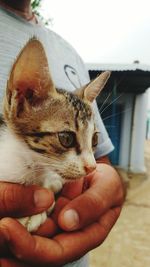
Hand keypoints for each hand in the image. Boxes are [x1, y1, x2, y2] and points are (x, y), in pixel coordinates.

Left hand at [0, 161, 124, 265]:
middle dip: (11, 245)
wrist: (97, 174)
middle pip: (35, 252)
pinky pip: (26, 221)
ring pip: (28, 239)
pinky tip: (2, 215)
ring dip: (7, 239)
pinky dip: (12, 221)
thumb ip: (94, 204)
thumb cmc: (105, 182)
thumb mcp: (108, 188)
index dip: (31, 247)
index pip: (56, 251)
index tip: (7, 227)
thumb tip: (67, 222)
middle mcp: (66, 236)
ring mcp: (53, 226)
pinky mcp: (44, 214)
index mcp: (85, 236)